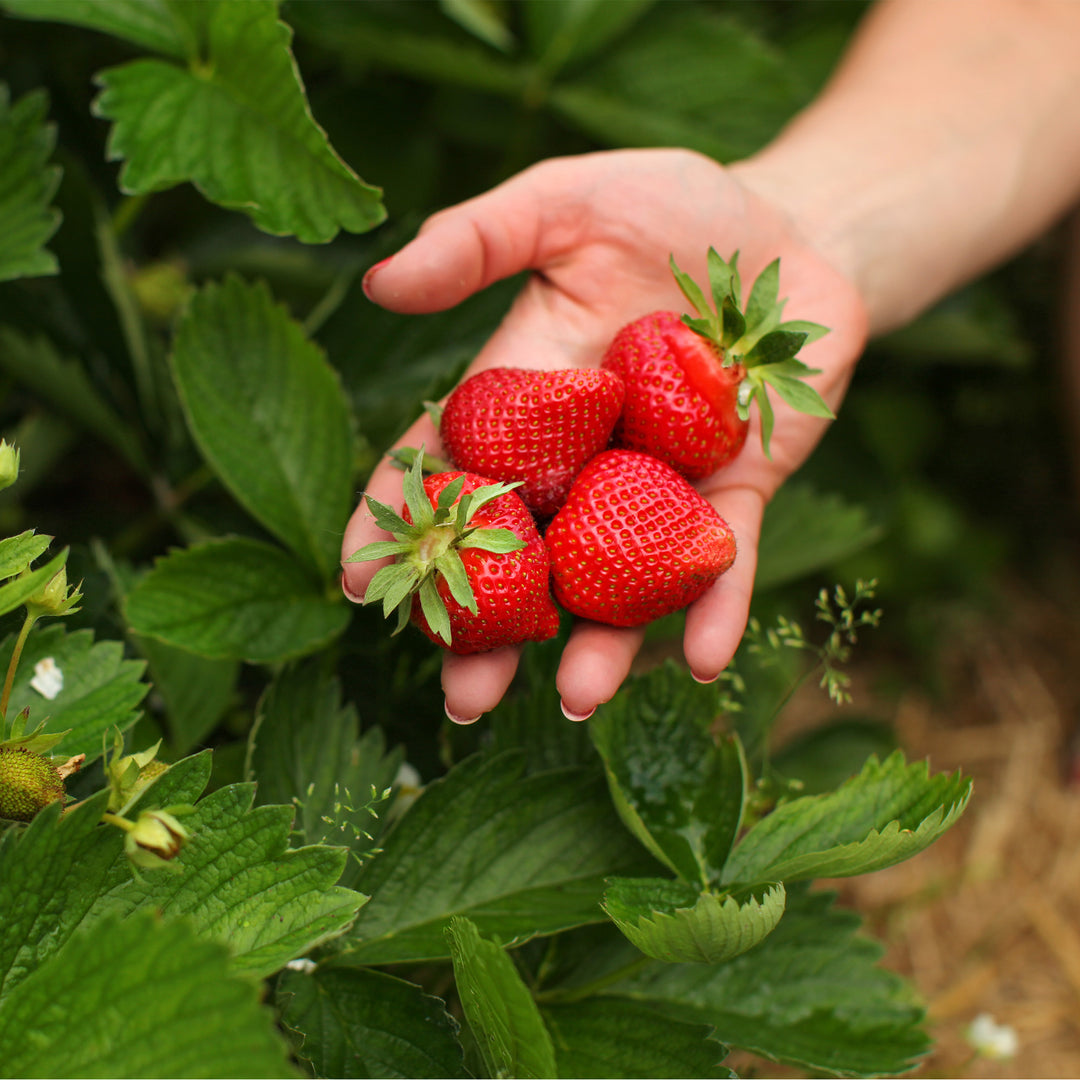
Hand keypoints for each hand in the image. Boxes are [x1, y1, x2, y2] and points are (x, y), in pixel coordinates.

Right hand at [341, 148, 867, 722]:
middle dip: (495, 626)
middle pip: (526, 555)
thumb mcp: (567, 202)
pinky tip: (701, 659)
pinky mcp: (740, 493)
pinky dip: (714, 607)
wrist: (796, 231)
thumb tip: (381, 283)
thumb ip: (479, 240)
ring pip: (620, 580)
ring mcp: (661, 487)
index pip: (448, 470)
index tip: (358, 582)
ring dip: (600, 643)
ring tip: (576, 695)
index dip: (401, 522)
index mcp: (526, 399)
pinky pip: (726, 560)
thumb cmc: (675, 208)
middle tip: (463, 696)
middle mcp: (584, 461)